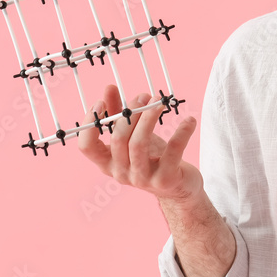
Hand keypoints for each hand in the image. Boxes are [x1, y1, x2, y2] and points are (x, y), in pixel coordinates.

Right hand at [78, 84, 201, 201]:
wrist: (178, 188)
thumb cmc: (153, 158)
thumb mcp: (133, 137)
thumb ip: (119, 115)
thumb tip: (109, 88)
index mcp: (108, 163)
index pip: (87, 148)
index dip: (90, 125)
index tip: (100, 102)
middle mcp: (121, 173)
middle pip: (118, 139)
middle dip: (131, 113)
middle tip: (145, 96)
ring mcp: (142, 178)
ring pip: (139, 144)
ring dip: (149, 118)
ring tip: (160, 102)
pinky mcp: (165, 179)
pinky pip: (173, 151)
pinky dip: (182, 132)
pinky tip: (190, 120)